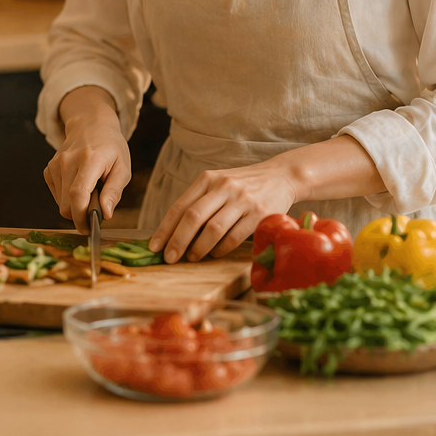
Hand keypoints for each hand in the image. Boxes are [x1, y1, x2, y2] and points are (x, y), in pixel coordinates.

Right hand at [43, 86, 130, 231]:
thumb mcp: (123, 168)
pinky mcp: (48, 169)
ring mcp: (55, 164)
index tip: (89, 229)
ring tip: (89, 192)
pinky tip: (78, 186)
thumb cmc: (110, 148)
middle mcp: (68, 161)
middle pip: (66, 204)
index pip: (78, 194)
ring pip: (60, 203)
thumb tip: (106, 214)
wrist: (90, 125)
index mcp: (89, 159)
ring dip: (74, 206)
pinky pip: (56, 196)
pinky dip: (67, 198)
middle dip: (79, 216)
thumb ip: (114, 192)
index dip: (81, 217)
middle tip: (95, 210)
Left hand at [148, 136, 384, 261]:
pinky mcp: (260, 214)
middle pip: (193, 218)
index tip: (154, 247)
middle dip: (178, 241)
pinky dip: (221, 249)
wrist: (281, 177)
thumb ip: (199, 202)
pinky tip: (214, 254)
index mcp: (208, 179)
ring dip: (199, 248)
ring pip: (213, 229)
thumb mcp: (218, 185)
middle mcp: (224, 187)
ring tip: (192, 257)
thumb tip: (172, 233)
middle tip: (169, 258)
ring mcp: (243, 200)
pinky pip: (234, 237)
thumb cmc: (242, 185)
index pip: (180, 206)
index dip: (165, 228)